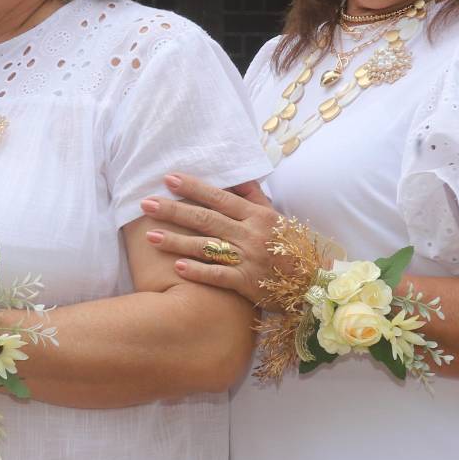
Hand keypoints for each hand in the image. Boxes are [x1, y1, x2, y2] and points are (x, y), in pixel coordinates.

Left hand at [140, 174, 288, 308]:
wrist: (312, 282)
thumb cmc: (290, 247)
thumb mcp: (276, 217)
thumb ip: (254, 197)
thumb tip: (236, 175)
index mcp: (257, 216)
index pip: (219, 198)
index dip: (193, 188)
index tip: (168, 179)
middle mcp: (251, 234)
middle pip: (206, 219)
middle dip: (174, 210)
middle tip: (146, 204)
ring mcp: (249, 259)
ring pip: (207, 247)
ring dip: (177, 241)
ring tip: (151, 235)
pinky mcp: (248, 284)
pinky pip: (219, 276)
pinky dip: (198, 271)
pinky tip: (177, 267)